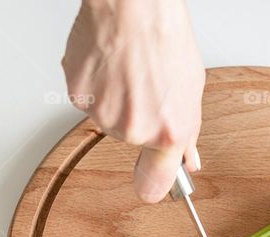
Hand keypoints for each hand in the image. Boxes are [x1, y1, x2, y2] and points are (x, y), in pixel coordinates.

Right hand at [62, 0, 204, 202]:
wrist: (133, 5)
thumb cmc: (165, 36)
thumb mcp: (191, 89)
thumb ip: (187, 131)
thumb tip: (188, 159)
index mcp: (167, 132)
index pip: (155, 185)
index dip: (153, 186)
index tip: (153, 186)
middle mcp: (133, 130)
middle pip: (132, 141)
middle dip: (139, 120)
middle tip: (147, 88)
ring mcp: (103, 115)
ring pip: (109, 120)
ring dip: (117, 101)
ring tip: (129, 70)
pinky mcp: (79, 97)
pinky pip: (89, 101)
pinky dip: (97, 86)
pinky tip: (111, 65)